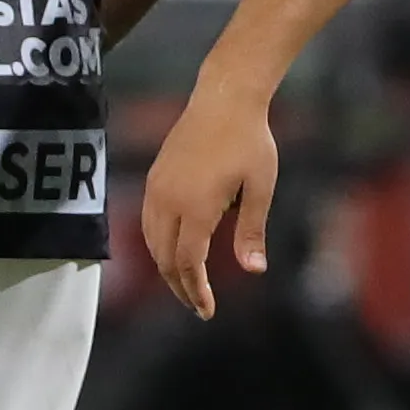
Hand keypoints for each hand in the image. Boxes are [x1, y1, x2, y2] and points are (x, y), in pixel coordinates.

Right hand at [139, 90, 279, 319]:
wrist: (224, 98)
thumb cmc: (250, 141)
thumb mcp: (260, 187)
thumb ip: (251, 230)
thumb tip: (254, 270)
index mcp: (196, 206)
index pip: (189, 262)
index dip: (197, 291)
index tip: (207, 311)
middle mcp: (168, 200)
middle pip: (165, 259)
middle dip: (181, 287)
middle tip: (199, 307)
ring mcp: (157, 188)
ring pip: (152, 243)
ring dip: (167, 269)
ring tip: (188, 286)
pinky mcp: (154, 179)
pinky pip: (149, 223)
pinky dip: (159, 247)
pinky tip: (175, 253)